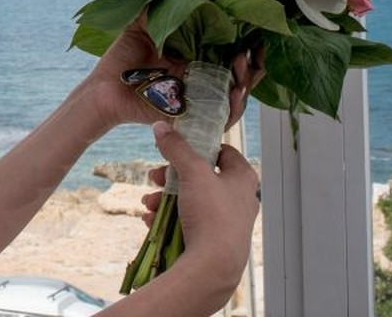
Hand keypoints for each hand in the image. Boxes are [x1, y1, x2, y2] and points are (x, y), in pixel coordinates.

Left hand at [86, 20, 265, 130]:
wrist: (102, 89)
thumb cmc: (122, 58)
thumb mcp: (142, 23)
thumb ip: (161, 6)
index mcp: (194, 56)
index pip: (229, 50)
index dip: (248, 43)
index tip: (259, 31)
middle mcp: (201, 77)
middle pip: (239, 74)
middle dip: (254, 65)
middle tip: (256, 52)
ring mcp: (197, 97)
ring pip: (234, 96)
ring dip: (245, 83)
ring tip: (244, 67)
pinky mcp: (190, 115)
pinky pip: (218, 117)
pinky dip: (230, 108)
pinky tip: (233, 93)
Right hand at [146, 123, 259, 289]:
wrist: (212, 267)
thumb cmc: (212, 214)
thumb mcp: (192, 172)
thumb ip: (176, 147)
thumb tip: (161, 126)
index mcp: (243, 177)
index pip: (221, 151)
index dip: (197, 147)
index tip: (176, 148)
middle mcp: (239, 197)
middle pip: (200, 176)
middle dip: (171, 178)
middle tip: (154, 178)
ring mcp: (227, 220)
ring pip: (191, 200)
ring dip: (164, 199)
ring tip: (148, 204)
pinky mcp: (214, 239)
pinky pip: (189, 221)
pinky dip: (169, 218)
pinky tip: (152, 221)